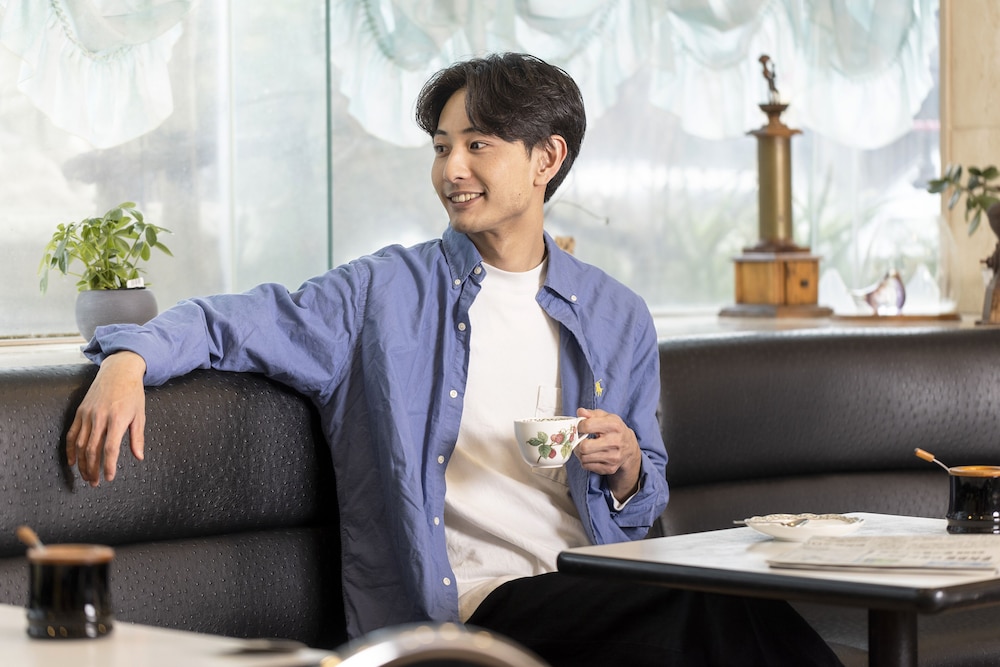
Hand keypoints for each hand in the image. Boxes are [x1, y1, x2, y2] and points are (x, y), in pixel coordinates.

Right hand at [66, 352, 146, 485]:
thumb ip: (137, 437)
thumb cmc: (132, 394)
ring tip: (86, 476)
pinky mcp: (80, 412)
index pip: (110, 448)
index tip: (109, 478)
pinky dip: (70, 450)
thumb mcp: (140, 414)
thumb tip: (138, 457)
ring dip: (81, 463)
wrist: (118, 372)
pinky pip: (71, 434)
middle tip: (95, 483)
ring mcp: (87, 415)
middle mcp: (100, 418)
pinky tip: (72, 462)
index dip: (108, 466)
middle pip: (92, 450)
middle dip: (93, 469)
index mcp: (118, 419)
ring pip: (79, 445)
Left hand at [574, 408, 641, 500]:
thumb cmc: (614, 430)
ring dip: (580, 452)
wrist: (629, 447)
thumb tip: (580, 412)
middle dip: (578, 443)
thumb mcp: (606, 417)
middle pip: (584, 446)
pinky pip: (587, 466)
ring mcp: (613, 457)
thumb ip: (592, 414)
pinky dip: (584, 461)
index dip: (579, 426)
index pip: (587, 426)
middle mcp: (615, 442)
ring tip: (584, 447)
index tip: (580, 427)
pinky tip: (590, 455)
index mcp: (614, 426)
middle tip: (579, 440)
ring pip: (584, 457)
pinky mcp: (610, 468)